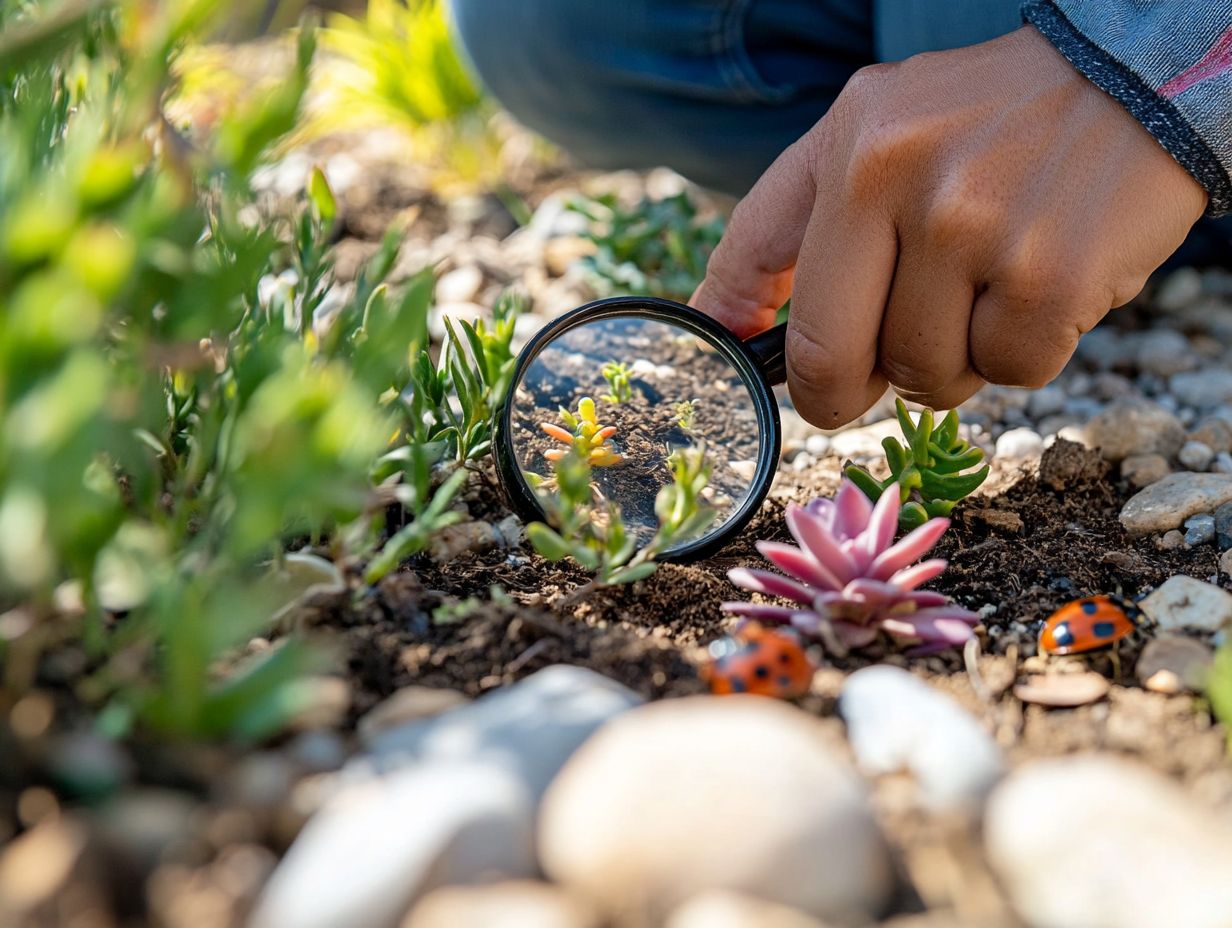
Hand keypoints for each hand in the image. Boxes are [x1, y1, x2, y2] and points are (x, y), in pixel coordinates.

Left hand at [691, 26, 1206, 427]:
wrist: (1140, 81)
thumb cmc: (995, 124)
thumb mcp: (883, 130)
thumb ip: (801, 218)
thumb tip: (725, 320)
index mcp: (850, 141)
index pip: (753, 253)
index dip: (736, 331)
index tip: (740, 368)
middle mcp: (899, 176)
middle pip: (832, 356)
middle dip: (849, 388)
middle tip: (881, 371)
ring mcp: (974, 228)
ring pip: (923, 375)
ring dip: (954, 360)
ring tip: (988, 291)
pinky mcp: (1049, 277)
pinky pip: (1007, 373)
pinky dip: (1024, 353)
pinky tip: (1041, 289)